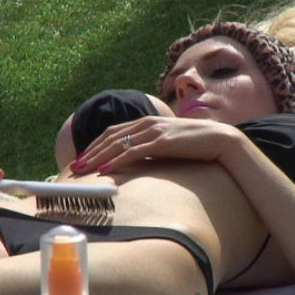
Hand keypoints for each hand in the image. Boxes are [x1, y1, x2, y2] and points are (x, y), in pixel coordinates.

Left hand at [70, 116, 233, 173]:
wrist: (219, 139)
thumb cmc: (195, 144)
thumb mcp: (168, 143)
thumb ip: (152, 147)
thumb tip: (139, 160)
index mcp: (147, 122)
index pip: (113, 132)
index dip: (96, 145)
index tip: (83, 158)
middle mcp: (146, 124)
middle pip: (110, 137)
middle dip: (90, 152)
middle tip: (75, 167)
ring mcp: (153, 132)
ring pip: (117, 144)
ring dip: (97, 158)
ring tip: (82, 171)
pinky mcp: (162, 143)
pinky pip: (133, 152)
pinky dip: (116, 161)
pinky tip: (105, 171)